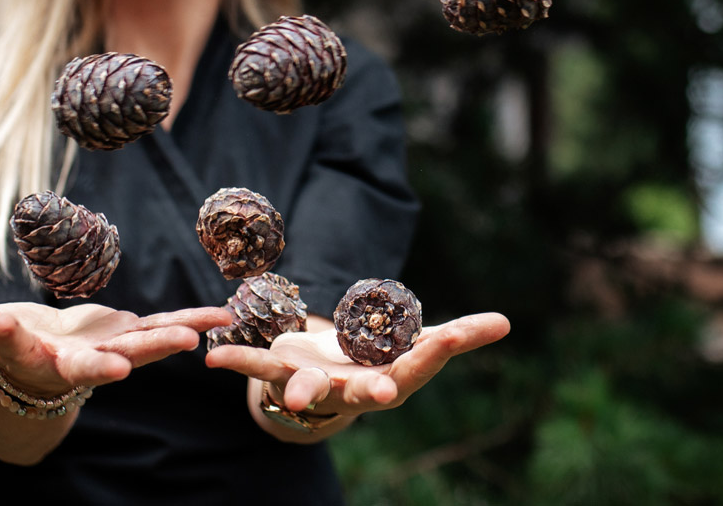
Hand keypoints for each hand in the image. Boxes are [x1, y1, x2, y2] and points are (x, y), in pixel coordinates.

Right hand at [0, 299, 232, 397]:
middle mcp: (69, 363)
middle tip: (123, 368)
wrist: (38, 369)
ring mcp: (105, 353)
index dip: (8, 337)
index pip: (14, 349)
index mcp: (27, 358)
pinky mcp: (129, 338)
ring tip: (194, 339)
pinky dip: (190, 323)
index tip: (3, 322)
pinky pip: (163, 330)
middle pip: (86, 366)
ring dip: (165, 344)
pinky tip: (222, 315)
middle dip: (105, 363)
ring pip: (136, 351)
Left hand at [204, 312, 509, 416]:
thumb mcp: (421, 342)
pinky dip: (236, 362)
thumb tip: (507, 323)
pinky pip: (255, 370)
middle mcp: (353, 391)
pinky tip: (215, 357)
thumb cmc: (381, 358)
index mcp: (392, 380)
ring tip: (293, 398)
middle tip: (385, 393)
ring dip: (300, 392)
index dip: (435, 352)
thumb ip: (460, 335)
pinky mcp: (277, 372)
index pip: (419, 366)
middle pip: (365, 394)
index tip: (451, 336)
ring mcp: (313, 386)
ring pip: (308, 391)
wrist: (326, 377)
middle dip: (373, 392)